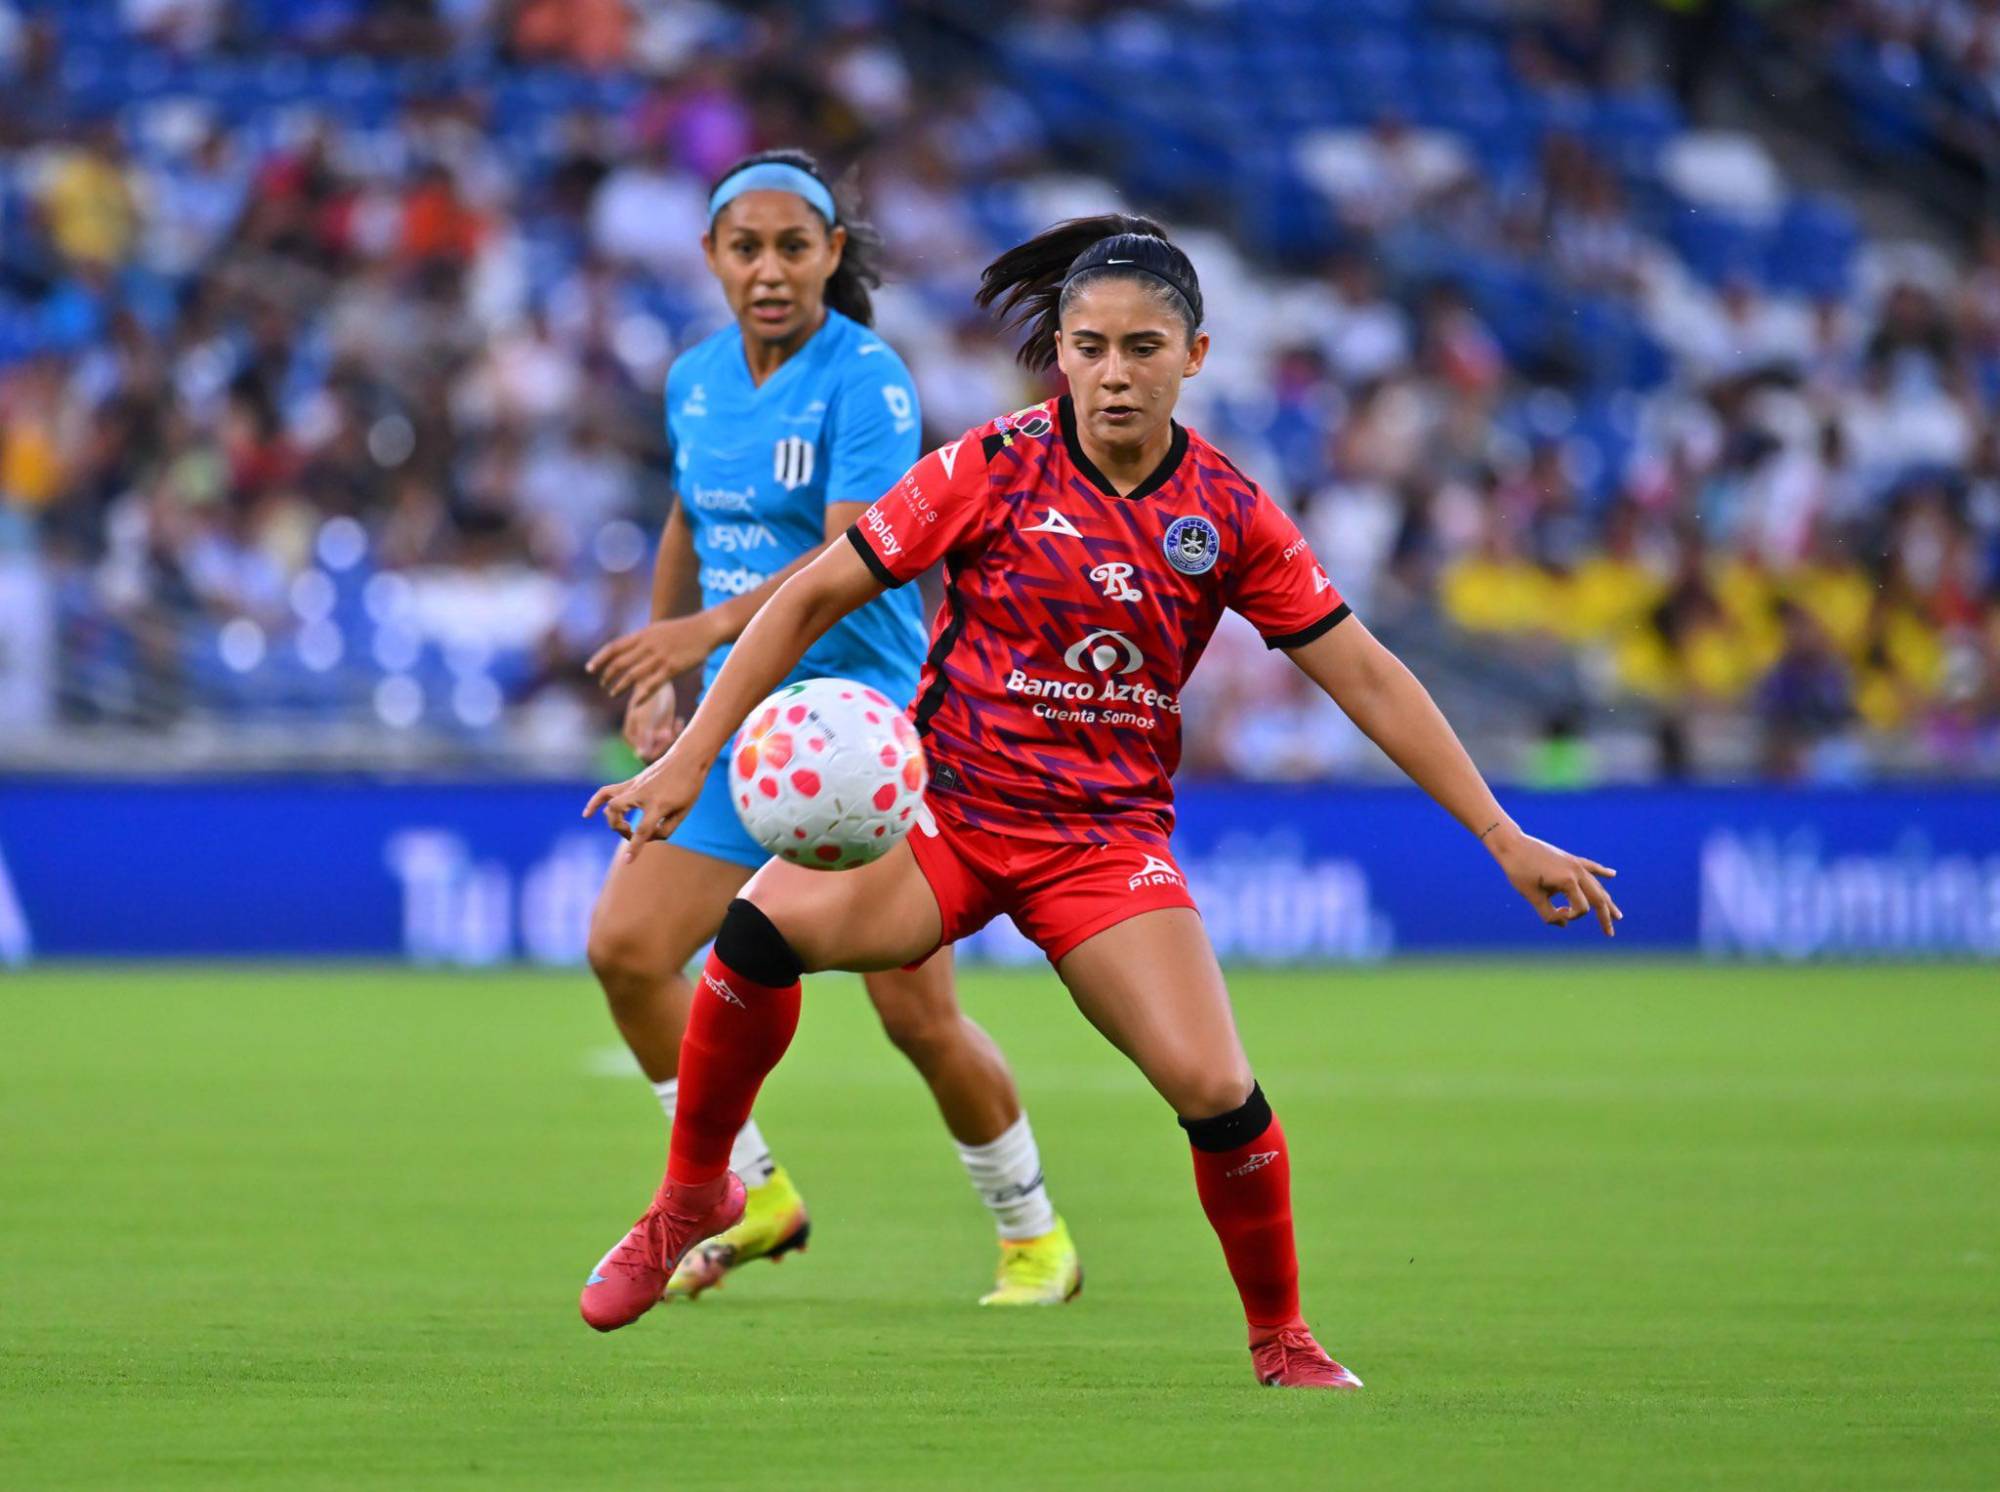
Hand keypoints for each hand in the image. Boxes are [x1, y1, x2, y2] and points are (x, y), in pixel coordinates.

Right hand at [583, 745, 708, 862]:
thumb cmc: (689, 786)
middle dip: (620, 829)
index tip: (627, 861)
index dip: (635, 847)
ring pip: (609, 802)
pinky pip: (607, 792)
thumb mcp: (684, 811)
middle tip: (632, 832)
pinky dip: (595, 802)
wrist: (687, 758)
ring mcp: (634, 786)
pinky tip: (586, 814)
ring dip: (611, 819)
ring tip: (624, 826)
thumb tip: (647, 838)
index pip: (643, 829)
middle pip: (617, 812)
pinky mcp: (631, 782)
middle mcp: (642, 794)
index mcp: (659, 804)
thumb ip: (666, 829)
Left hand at [586, 614, 717, 700]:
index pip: (614, 647)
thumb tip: (627, 648)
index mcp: (643, 635)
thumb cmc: (683, 630)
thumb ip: (642, 640)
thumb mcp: (658, 630)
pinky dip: (641, 695)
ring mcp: (660, 657)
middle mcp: (648, 645)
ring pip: (633, 675)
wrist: (706, 629)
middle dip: (608, 676)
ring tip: (612, 693)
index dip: (599, 659)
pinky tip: (635, 703)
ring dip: (619, 686)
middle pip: (620, 663)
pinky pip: (652, 684)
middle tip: (603, 685)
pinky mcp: (672, 668)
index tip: (589, 669)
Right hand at [621, 685, 682, 762]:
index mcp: (631, 738)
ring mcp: (652, 734)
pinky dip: (677, 732)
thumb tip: (640, 756)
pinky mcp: (663, 729)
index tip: (667, 732)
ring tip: (677, 723)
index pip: (646, 755)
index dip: (658, 747)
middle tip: (672, 729)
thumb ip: (644, 737)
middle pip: (656, 753)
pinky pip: (672, 739)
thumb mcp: (647, 718)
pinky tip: (679, 720)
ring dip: (673, 737)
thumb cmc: (650, 698)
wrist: (658, 680)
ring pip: (665, 747)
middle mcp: (640, 738)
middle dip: (667, 743)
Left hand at [1486, 823, 1622, 935]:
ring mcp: (1575, 863)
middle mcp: (1577, 871)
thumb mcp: (1531, 896)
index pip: (1581, 908)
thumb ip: (1548, 914)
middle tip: (1610, 933)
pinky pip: (1591, 867)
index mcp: (1568, 881)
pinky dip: (1602, 872)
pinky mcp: (1570, 858)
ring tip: (1618, 915)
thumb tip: (1564, 923)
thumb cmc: (1519, 871)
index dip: (1570, 916)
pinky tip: (1613, 874)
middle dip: (1605, 917)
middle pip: (1598, 898)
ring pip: (1597, 885)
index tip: (1555, 914)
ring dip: (1607, 900)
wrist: (1512, 845)